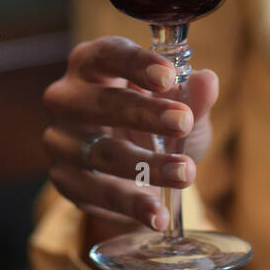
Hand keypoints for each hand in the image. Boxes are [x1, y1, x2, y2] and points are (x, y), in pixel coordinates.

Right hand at [41, 35, 217, 234]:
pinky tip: (157, 215)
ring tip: (185, 173)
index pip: (108, 55)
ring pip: (100, 152)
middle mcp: (66, 97)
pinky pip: (96, 194)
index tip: (169, 76)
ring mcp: (61, 140)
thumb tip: (208, 81)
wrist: (136, 171)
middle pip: (100, 102)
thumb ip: (193, 97)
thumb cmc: (154, 124)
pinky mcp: (64, 179)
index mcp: (92, 64)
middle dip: (144, 113)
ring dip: (146, 165)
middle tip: (184, 123)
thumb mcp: (181, 109)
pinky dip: (131, 205)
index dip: (137, 64)